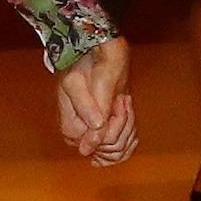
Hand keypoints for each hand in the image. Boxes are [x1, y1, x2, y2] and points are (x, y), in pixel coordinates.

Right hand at [57, 36, 136, 164]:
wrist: (98, 51)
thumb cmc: (85, 63)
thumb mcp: (78, 83)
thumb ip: (85, 113)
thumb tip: (87, 148)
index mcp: (70, 127)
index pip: (95, 145)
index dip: (111, 128)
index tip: (117, 104)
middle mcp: (81, 134)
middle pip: (109, 149)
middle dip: (122, 125)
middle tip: (122, 100)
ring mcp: (94, 132)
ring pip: (119, 148)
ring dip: (128, 124)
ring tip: (124, 100)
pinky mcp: (105, 127)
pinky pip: (123, 144)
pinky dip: (130, 128)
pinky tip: (127, 108)